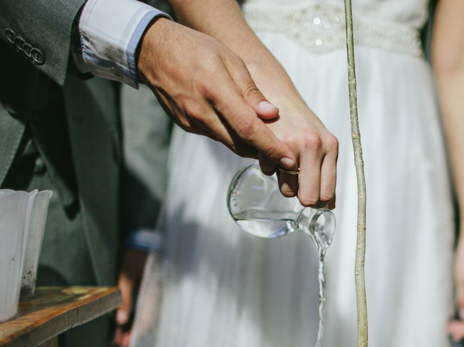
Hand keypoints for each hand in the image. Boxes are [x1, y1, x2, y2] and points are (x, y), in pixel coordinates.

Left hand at [114, 249, 148, 346]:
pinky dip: (136, 317)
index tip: (121, 344)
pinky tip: (127, 318)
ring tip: (119, 332)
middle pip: (146, 323)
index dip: (134, 336)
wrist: (147, 240)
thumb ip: (124, 298)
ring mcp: (154, 294)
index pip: (145, 324)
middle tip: (116, 340)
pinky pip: (146, 309)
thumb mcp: (126, 277)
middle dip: (132, 334)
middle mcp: (155, 298)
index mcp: (151, 296)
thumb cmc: (137, 256)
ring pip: (146, 317)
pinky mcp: (151, 290)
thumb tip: (121, 320)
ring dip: (134, 326)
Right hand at [137, 18, 295, 170]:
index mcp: (215, 90)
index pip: (248, 128)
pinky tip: (240, 128)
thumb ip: (251, 90)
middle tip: (285, 155)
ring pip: (229, 143)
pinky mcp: (187, 126)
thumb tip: (271, 114)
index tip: (289, 160)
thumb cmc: (196, 49)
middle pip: (240, 143)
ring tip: (267, 142)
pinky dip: (232, 137)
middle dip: (264, 152)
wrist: (154, 51)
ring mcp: (191, 121)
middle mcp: (201, 111)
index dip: (271, 147)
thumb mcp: (230, 59)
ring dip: (249, 146)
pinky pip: (216, 137)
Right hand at [248, 66, 337, 207]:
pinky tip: (271, 150)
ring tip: (284, 159)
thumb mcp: (321, 146)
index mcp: (330, 147)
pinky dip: (268, 167)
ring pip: (287, 190)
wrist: (275, 94)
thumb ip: (326, 174)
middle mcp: (314, 144)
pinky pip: (269, 174)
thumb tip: (330, 207)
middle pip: (309, 197)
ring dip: (283, 181)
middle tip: (296, 183)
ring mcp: (291, 143)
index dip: (317, 202)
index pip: (327, 194)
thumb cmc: (299, 125)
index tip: (310, 198)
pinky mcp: (269, 142)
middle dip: (301, 196)